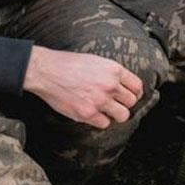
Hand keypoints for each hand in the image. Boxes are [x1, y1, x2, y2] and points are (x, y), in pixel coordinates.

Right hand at [22, 45, 143, 128]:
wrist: (47, 71)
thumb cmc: (69, 64)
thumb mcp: (96, 61)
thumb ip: (112, 73)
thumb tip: (123, 86)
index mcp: (114, 70)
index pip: (138, 87)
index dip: (135, 93)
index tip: (129, 96)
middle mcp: (110, 85)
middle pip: (132, 102)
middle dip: (124, 104)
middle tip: (115, 104)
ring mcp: (100, 100)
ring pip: (123, 116)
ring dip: (115, 115)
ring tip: (106, 111)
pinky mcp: (87, 113)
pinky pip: (105, 124)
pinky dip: (100, 121)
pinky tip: (92, 113)